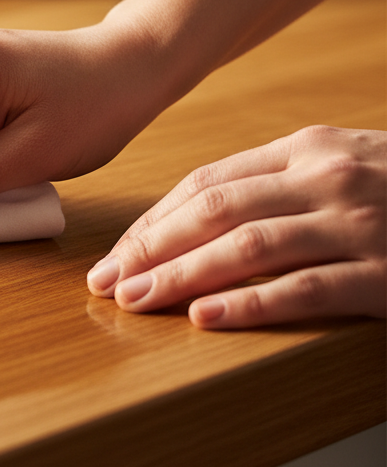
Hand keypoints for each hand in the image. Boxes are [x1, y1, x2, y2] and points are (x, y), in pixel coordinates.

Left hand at [87, 125, 386, 327]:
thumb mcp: (340, 163)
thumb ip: (274, 178)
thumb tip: (191, 213)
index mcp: (306, 148)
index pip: (206, 183)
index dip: (154, 220)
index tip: (116, 252)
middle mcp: (327, 178)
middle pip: (215, 211)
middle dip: (151, 248)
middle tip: (106, 280)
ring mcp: (360, 224)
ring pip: (248, 247)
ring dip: (181, 275)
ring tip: (136, 300)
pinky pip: (307, 289)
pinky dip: (250, 304)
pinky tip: (206, 318)